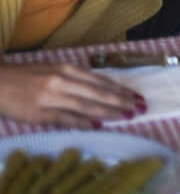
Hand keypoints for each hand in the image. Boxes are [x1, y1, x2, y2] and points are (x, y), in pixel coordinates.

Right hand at [0, 62, 143, 125]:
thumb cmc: (26, 76)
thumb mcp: (52, 70)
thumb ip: (74, 78)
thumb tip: (100, 88)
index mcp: (66, 69)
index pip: (99, 80)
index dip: (119, 89)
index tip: (135, 95)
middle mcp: (61, 81)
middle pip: (97, 92)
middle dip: (120, 100)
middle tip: (139, 107)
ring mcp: (50, 98)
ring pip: (86, 106)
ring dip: (108, 112)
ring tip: (126, 116)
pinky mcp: (39, 113)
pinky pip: (66, 119)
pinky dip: (83, 123)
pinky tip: (98, 125)